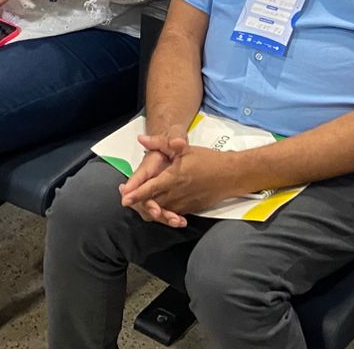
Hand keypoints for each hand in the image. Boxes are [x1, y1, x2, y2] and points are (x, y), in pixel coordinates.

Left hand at [118, 145, 239, 226]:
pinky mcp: (189, 210)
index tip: (123, 197)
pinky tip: (156, 207)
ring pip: (160, 212)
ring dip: (148, 209)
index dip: (136, 194)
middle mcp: (176, 194)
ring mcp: (183, 204)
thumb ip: (161, 143)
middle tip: (126, 197)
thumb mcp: (184, 148)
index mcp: (174, 177)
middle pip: (151, 204)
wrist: (230, 176)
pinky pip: (171, 214)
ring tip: (139, 203)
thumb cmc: (207, 160)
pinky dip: (161, 212)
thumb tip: (142, 139)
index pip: (150, 188)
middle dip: (137, 203)